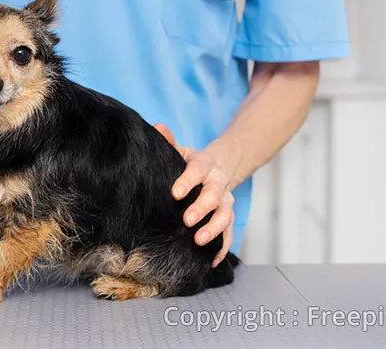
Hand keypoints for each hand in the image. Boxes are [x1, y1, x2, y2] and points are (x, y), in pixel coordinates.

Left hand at [154, 124, 233, 266]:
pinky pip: (229, 234)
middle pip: (214, 195)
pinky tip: (212, 260)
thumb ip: (170, 141)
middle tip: (187, 219)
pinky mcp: (228, 218)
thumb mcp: (182, 151)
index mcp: (205, 165)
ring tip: (198, 240)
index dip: (187, 181)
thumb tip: (156, 126)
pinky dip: (222, 247)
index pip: (197, 170)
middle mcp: (218, 184)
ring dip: (213, 229)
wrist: (221, 169)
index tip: (174, 193)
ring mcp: (226, 202)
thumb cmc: (193, 163)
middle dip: (202, 208)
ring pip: (225, 215)